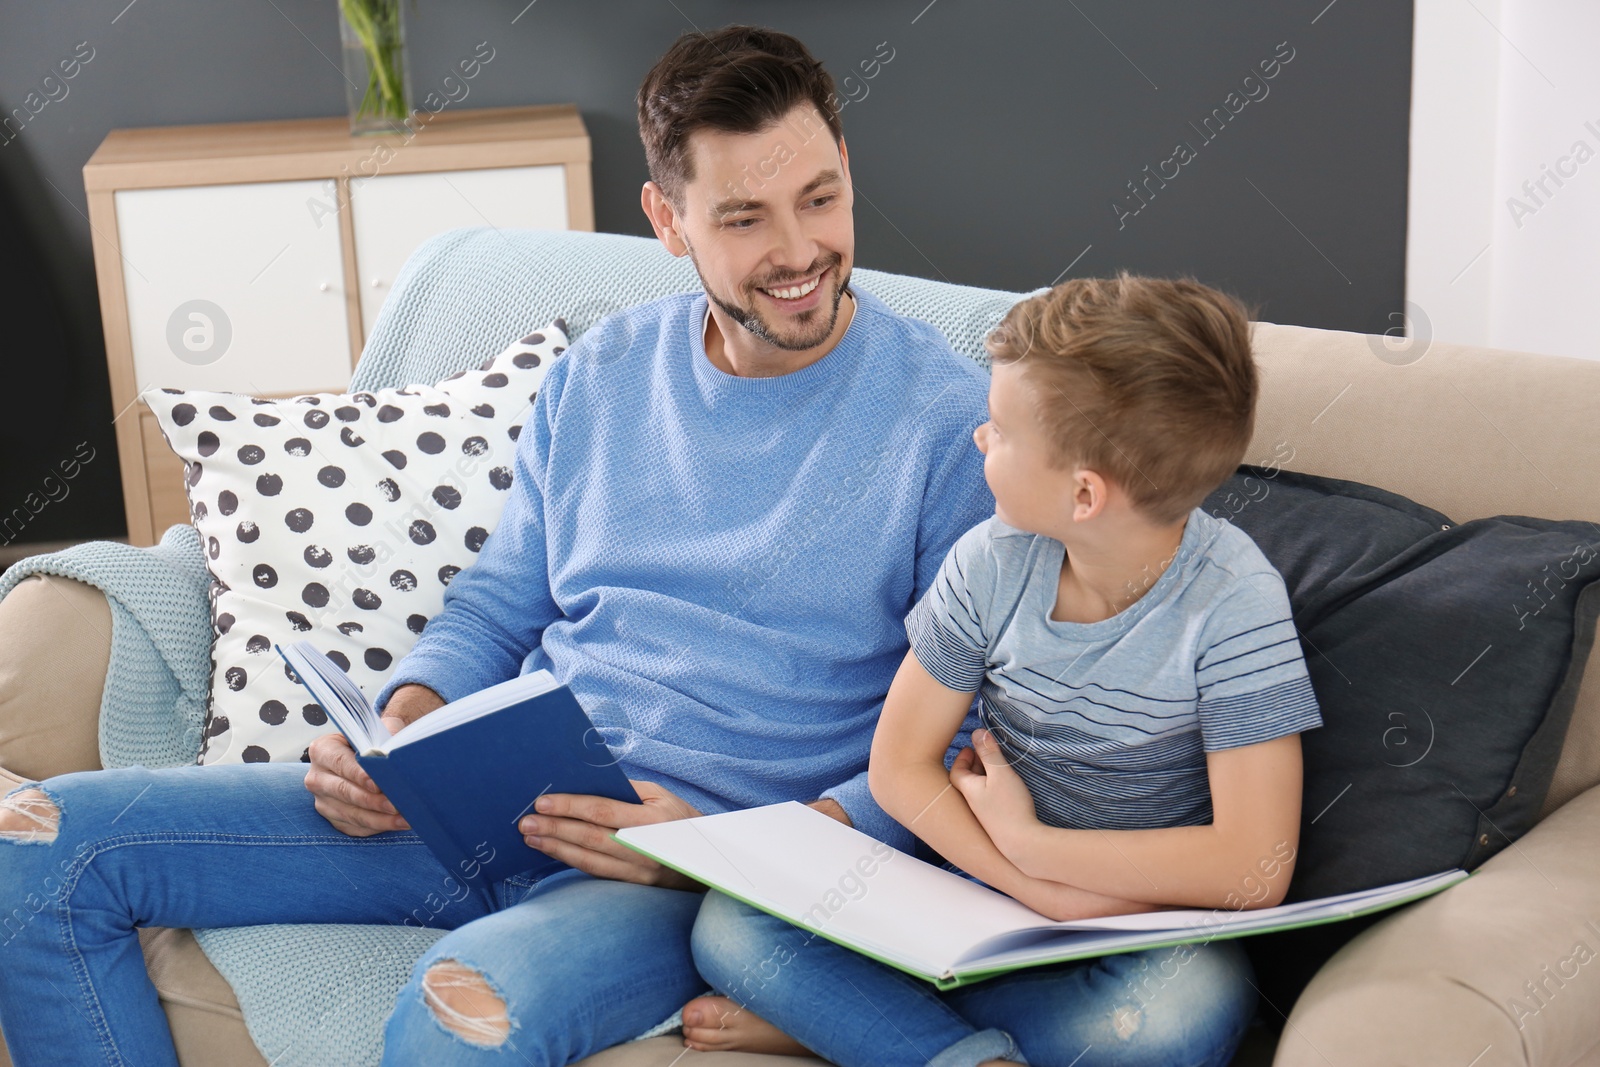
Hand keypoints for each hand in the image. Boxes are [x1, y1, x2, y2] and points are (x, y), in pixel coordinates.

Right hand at [304, 684, 442, 836]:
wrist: (367, 756)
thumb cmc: (373, 740)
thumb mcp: (379, 730)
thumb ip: (386, 734)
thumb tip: (396, 751)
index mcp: (323, 750)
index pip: (340, 763)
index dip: (358, 775)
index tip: (377, 784)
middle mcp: (317, 777)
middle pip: (344, 791)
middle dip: (372, 800)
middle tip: (395, 804)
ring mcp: (323, 800)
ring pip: (350, 814)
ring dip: (379, 819)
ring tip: (404, 819)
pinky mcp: (334, 818)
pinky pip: (355, 827)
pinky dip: (377, 826)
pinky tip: (398, 823)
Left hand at [519, 779, 703, 888]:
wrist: (708, 861)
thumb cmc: (681, 820)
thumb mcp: (662, 796)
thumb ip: (628, 790)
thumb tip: (587, 783)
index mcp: (652, 821)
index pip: (602, 811)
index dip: (570, 806)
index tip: (543, 801)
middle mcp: (644, 849)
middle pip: (590, 838)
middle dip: (555, 828)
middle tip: (526, 821)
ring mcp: (638, 872)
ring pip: (589, 861)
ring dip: (556, 848)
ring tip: (531, 837)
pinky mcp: (632, 886)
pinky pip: (596, 873)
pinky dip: (571, 862)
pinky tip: (553, 851)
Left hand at [949, 728, 1040, 856]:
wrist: (1023, 844)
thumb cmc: (1009, 807)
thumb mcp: (1000, 773)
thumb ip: (990, 753)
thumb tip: (977, 732)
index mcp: (969, 790)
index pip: (957, 772)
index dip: (961, 758)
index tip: (970, 747)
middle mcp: (973, 803)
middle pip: (967, 781)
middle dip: (973, 765)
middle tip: (983, 753)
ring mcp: (985, 815)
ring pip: (979, 791)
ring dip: (984, 776)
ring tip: (996, 767)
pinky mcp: (998, 823)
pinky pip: (990, 800)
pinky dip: (994, 788)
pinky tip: (1008, 788)